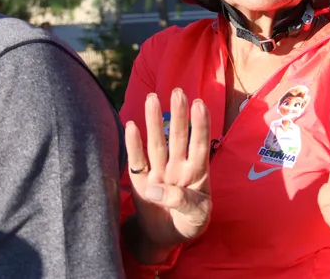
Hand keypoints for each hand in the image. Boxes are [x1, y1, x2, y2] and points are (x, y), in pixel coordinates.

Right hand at [124, 88, 211, 260]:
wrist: (165, 237)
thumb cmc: (188, 224)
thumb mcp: (195, 217)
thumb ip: (182, 202)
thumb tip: (156, 189)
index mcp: (196, 173)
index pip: (199, 145)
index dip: (200, 125)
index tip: (199, 104)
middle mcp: (177, 167)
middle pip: (177, 138)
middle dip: (178, 115)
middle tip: (178, 91)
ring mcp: (159, 172)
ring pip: (157, 143)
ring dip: (154, 121)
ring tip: (153, 97)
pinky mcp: (141, 181)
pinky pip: (136, 161)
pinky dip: (132, 145)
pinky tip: (130, 125)